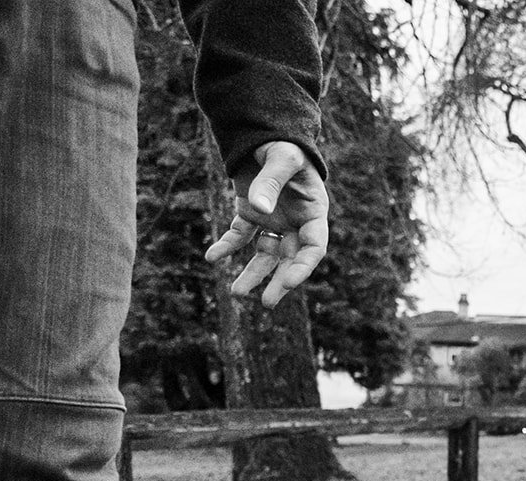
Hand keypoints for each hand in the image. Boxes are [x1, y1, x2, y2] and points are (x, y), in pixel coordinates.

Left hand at [205, 141, 329, 306]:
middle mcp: (296, 222)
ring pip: (265, 254)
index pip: (314, 247)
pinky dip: (226, 246)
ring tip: (236, 293)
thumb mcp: (281, 157)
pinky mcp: (251, 215)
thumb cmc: (282, 142)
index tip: (287, 282)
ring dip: (252, 274)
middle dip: (279, 281)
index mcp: (313, 211)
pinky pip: (239, 236)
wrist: (265, 131)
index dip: (303, 267)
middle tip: (267, 303)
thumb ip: (270, 182)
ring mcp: (273, 220)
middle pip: (290, 258)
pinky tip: (212, 257)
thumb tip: (258, 209)